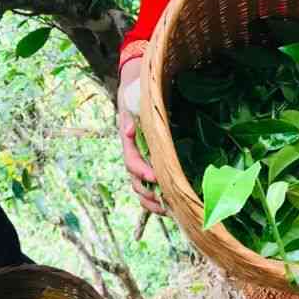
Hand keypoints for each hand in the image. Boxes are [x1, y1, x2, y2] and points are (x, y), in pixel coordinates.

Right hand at [117, 56, 166, 215]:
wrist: (136, 87)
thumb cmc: (136, 91)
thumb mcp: (132, 96)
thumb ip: (131, 112)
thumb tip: (128, 130)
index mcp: (129, 141)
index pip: (132, 161)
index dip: (141, 171)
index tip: (154, 177)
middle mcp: (133, 153)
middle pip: (135, 181)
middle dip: (148, 194)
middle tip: (163, 204)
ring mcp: (141, 159)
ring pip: (141, 187)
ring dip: (152, 201)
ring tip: (167, 211)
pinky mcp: (151, 161)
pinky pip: (151, 184)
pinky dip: (157, 197)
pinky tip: (170, 206)